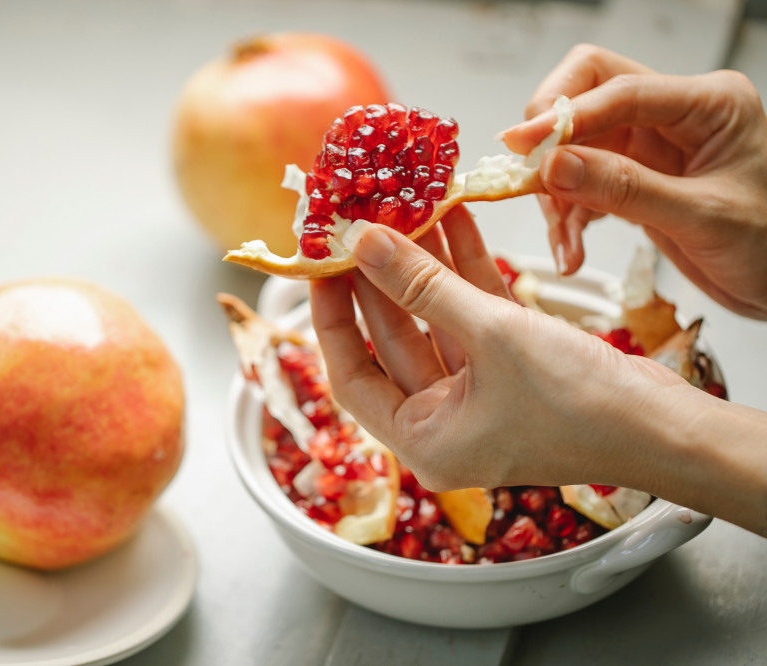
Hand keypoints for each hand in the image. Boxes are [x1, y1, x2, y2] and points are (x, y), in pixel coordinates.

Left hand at [308, 207, 686, 492]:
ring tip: (404, 207)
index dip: (332, 316)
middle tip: (360, 224)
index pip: (352, 373)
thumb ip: (424, 288)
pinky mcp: (513, 364)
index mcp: (423, 440)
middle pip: (393, 338)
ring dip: (424, 263)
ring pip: (435, 317)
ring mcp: (479, 391)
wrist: (668, 428)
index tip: (321, 265)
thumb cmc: (581, 407)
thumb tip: (365, 242)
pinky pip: (474, 311)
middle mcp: (444, 420)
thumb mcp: (492, 338)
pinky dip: (466, 269)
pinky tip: (453, 220)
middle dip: (379, 277)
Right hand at [501, 44, 766, 319]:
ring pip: (574, 146)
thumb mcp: (701, 218)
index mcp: (708, 104)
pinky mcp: (633, 178)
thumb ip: (625, 189)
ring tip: (565, 242)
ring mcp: (650, 146)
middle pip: (586, 94)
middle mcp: (673, 115)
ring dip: (556, 194)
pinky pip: (580, 185)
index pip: (619, 88)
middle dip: (550, 137)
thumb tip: (554, 166)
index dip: (564, 116)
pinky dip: (567, 218)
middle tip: (528, 177)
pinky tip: (573, 250)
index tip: (522, 145)